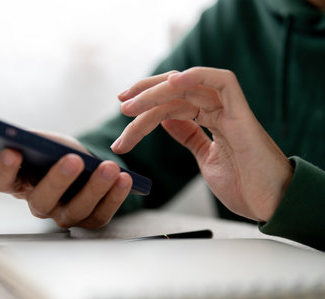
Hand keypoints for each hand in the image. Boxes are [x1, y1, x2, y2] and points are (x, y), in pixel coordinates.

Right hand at [0, 132, 131, 228]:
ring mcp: (64, 215)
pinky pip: (101, 214)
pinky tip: (124, 179)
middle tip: (73, 159)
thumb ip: (35, 141)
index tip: (13, 151)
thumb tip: (24, 136)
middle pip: (42, 200)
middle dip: (58, 180)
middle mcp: (39, 204)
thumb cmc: (58, 153)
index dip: (5, 170)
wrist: (84, 164)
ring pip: (76, 210)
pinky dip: (114, 197)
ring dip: (94, 188)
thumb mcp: (47, 142)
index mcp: (20, 183)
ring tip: (109, 167)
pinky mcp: (89, 220)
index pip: (3, 183)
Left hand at [111, 67, 292, 221]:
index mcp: (211, 119)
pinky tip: (172, 82)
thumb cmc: (243, 185)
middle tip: (121, 106)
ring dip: (155, 93)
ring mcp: (230, 111)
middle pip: (175, 91)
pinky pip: (222, 83)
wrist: (270, 206)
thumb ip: (188, 135)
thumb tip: (165, 120)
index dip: (147, 102)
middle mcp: (218, 110)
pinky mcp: (242, 116)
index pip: (173, 101)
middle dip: (144, 95)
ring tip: (129, 108)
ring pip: (188, 88)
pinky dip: (197, 77)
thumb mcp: (205, 158)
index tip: (123, 112)